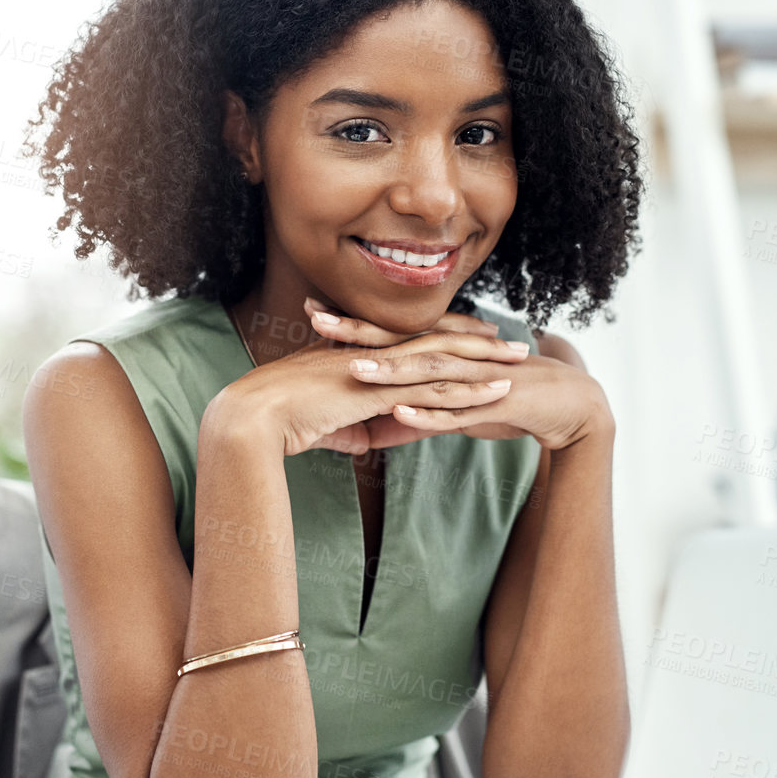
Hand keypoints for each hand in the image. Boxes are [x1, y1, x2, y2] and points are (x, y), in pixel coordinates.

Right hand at [205, 300, 530, 456]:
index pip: (412, 341)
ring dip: (488, 361)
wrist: (254, 418)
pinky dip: (472, 391)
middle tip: (511, 341)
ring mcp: (381, 370)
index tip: (474, 336)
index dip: (445, 337)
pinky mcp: (384, 391)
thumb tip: (365, 442)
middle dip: (477, 342)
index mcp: (362, 355)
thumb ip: (350, 429)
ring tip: (522, 360)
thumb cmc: (280, 422)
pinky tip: (501, 393)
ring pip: (446, 360)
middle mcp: (376, 355)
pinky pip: (437, 390)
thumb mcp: (324, 427)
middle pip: (437, 342)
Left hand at [312, 300, 608, 452]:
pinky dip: (428, 413)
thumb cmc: (511, 403)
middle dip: (359, 331)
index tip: (313, 314)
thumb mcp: (459, 412)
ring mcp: (476, 378)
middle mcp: (458, 358)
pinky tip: (401, 411)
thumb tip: (378, 433)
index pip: (392, 336)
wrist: (572, 407)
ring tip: (352, 367)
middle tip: (317, 318)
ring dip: (390, 370)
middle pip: (401, 342)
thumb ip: (420, 418)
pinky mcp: (495, 402)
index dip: (354, 325)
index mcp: (446, 355)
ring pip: (426, 373)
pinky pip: (457, 410)